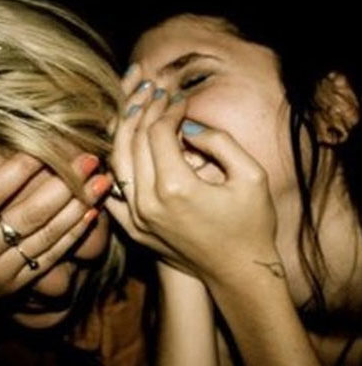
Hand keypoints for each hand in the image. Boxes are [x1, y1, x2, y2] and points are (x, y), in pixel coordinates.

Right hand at [0, 152, 111, 317]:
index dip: (18, 170)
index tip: (44, 148)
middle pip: (28, 214)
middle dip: (64, 184)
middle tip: (90, 159)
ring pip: (45, 235)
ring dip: (78, 206)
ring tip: (100, 182)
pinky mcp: (14, 285)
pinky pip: (49, 257)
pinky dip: (72, 234)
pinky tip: (91, 213)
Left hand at [107, 65, 278, 283]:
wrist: (238, 274)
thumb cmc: (252, 226)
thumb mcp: (251, 176)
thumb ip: (219, 141)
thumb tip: (188, 124)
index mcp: (176, 188)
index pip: (158, 131)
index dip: (169, 109)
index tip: (180, 100)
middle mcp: (148, 203)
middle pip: (133, 141)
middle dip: (143, 110)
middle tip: (153, 91)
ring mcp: (137, 219)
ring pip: (117, 161)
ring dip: (125, 131)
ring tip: (135, 108)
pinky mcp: (134, 230)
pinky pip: (112, 191)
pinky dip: (114, 165)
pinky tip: (121, 147)